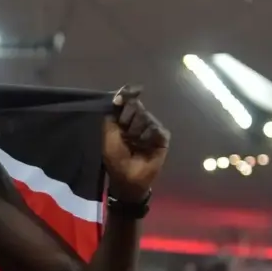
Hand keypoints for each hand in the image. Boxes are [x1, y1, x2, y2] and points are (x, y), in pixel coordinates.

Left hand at [103, 85, 168, 201]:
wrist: (128, 176)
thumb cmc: (116, 157)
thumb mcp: (108, 134)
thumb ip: (112, 114)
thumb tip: (119, 96)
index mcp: (125, 117)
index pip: (128, 99)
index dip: (126, 94)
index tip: (120, 98)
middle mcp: (140, 119)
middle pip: (136, 106)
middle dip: (127, 119)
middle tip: (125, 135)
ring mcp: (152, 127)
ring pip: (146, 117)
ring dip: (136, 132)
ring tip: (135, 144)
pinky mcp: (162, 137)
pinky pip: (156, 129)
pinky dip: (148, 138)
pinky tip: (146, 146)